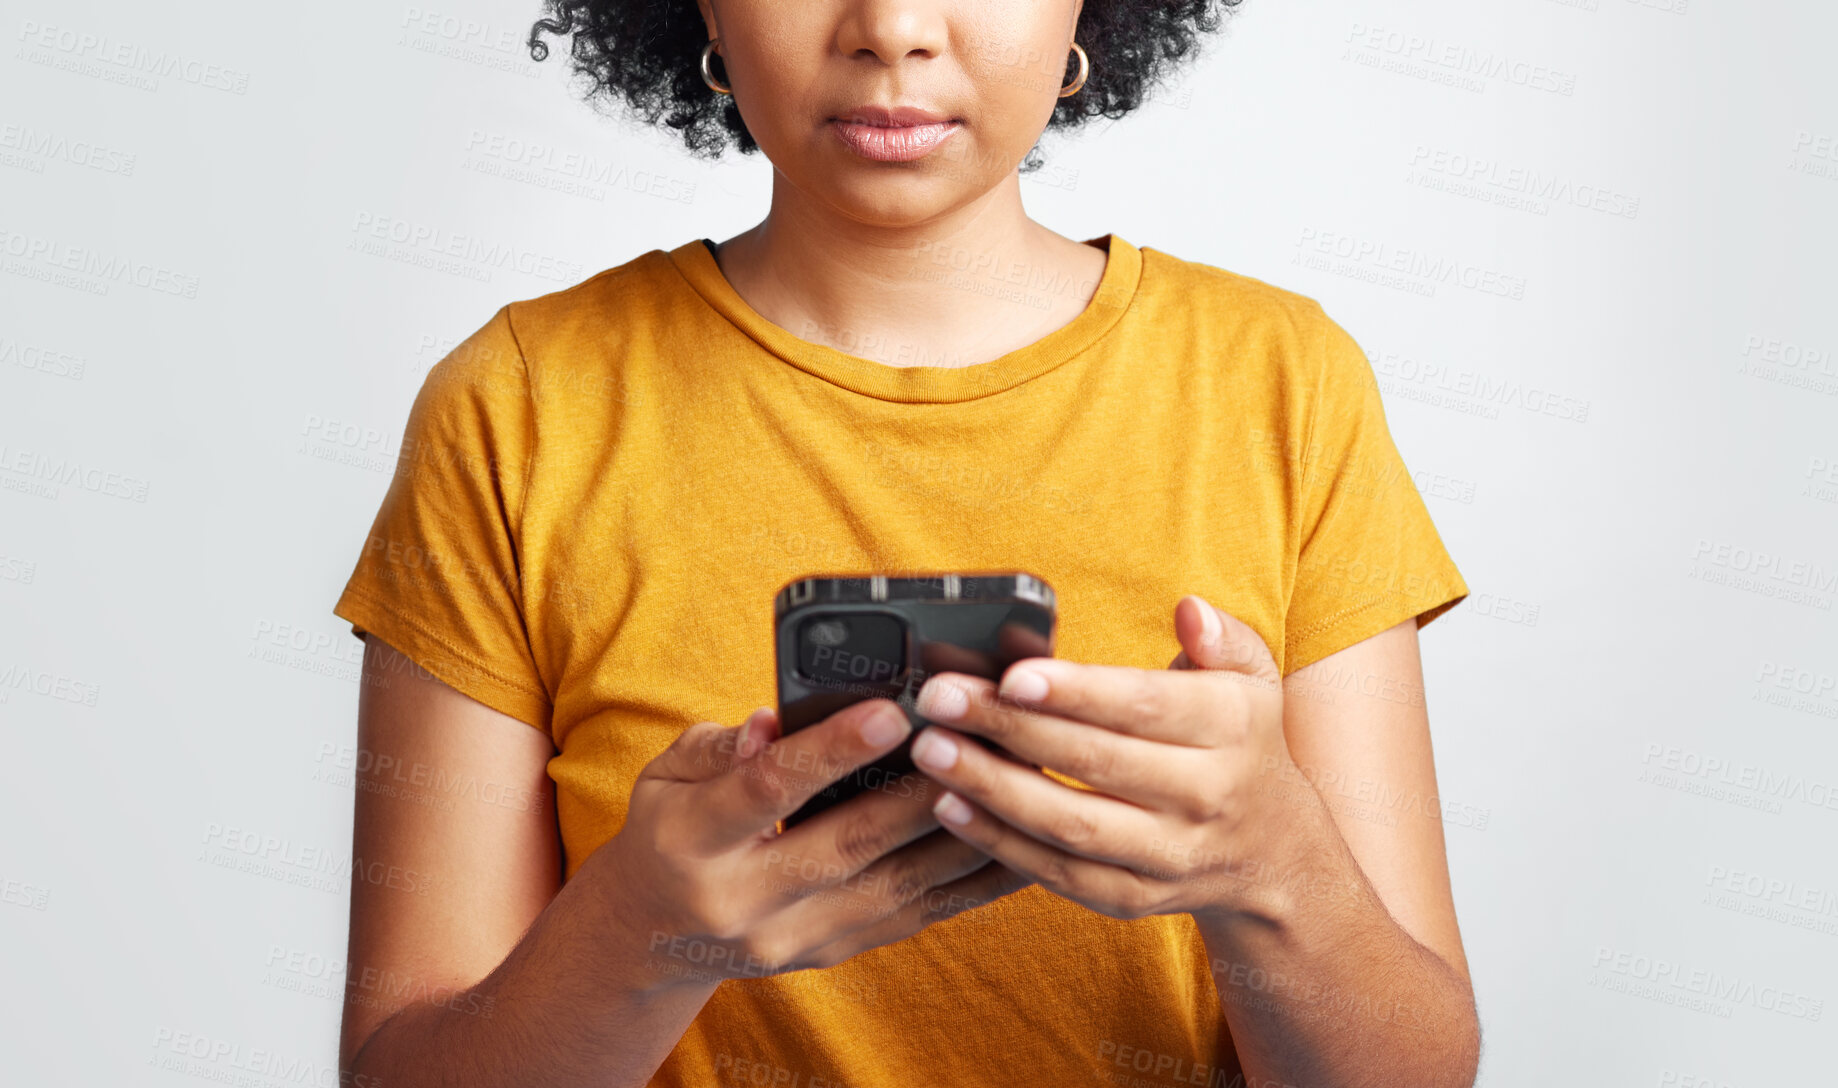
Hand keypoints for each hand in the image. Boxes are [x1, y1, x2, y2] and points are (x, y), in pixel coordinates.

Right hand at [586, 698, 1032, 990]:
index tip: (891, 711)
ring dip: (960, 834)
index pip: (767, 790)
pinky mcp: (833, 951)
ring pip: (894, 886)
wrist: (654, 933)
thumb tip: (773, 721)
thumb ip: (720, 746)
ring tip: (1010, 783)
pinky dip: (967, 880)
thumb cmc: (670, 828)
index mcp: (692, 842)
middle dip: (919, 793)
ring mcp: (792, 937)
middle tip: (978, 741)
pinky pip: (913, 915)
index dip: (831, 751)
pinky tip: (1010, 841)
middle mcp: (742, 901)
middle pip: (846, 844)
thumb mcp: (665, 774)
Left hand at [905, 595, 1296, 925]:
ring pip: (1071, 826)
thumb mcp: (1252, 679)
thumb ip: (1223, 638)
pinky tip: (951, 807)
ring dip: (992, 789)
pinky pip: (1061, 876)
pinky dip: (1001, 844)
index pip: (1144, 707)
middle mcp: (1206, 796)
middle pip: (1095, 762)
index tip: (1011, 675)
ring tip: (931, 752)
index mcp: (1231, 728)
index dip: (1076, 692)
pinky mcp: (1135, 898)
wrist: (1273, 851)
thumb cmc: (1239, 741)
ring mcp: (1171, 855)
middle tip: (938, 700)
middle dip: (1009, 729)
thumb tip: (1189, 609)